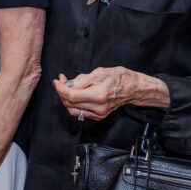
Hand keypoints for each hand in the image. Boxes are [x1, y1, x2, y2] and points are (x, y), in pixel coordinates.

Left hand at [53, 67, 168, 120]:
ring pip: (73, 110)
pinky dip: (74, 104)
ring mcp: (99, 114)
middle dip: (62, 92)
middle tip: (62, 81)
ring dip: (66, 99)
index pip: (71, 96)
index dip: (60, 88)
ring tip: (67, 87)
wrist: (133, 88)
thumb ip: (81, 80)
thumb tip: (68, 85)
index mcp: (98, 95)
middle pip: (70, 104)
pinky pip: (81, 112)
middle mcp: (99, 108)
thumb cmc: (119, 78)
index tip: (57, 81)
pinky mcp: (99, 116)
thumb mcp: (99, 73)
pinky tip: (75, 93)